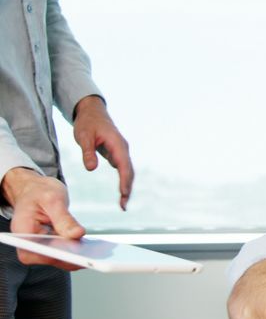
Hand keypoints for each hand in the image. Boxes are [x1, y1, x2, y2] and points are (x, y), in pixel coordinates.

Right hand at [1, 167, 84, 269]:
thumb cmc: (39, 192)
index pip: (34, 252)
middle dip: (71, 258)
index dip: (53, 256)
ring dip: (77, 256)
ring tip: (97, 253)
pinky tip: (93, 248)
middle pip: (49, 258)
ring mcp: (41, 246)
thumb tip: (77, 234)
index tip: (73, 255)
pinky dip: (78, 251)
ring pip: (60, 258)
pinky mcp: (53, 246)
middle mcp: (29, 243)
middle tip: (93, 255)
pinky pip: (65, 253)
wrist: (35, 190)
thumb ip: (63, 218)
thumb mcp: (52, 199)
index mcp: (22, 231)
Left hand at [73, 95, 133, 209]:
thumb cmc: (87, 123)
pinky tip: (121, 191)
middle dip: (128, 189)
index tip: (123, 194)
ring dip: (127, 186)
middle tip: (123, 206)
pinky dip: (123, 180)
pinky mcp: (117, 153)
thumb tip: (91, 169)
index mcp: (117, 144)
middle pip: (129, 171)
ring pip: (127, 171)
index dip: (124, 181)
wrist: (91, 111)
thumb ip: (87, 152)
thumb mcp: (83, 136)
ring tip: (123, 203)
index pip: (124, 166)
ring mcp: (121, 151)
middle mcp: (123, 149)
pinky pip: (123, 169)